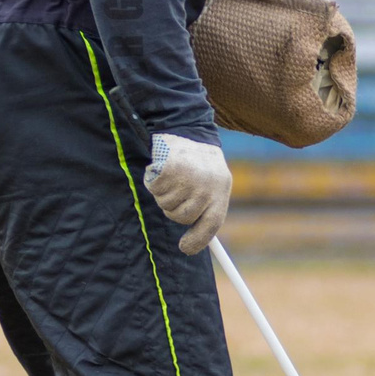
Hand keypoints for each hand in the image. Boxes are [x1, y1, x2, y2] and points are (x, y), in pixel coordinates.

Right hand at [143, 133, 231, 253]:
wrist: (186, 127)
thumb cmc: (198, 161)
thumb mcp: (211, 182)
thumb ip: (206, 208)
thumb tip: (192, 244)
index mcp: (221, 189)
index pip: (211, 224)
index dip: (197, 241)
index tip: (185, 248)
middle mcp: (207, 185)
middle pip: (182, 217)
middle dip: (174, 209)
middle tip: (175, 193)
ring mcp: (189, 178)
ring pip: (166, 204)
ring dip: (164, 194)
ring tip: (172, 176)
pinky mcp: (170, 169)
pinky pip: (155, 189)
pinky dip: (153, 181)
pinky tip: (163, 168)